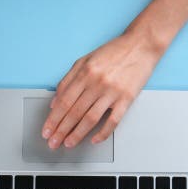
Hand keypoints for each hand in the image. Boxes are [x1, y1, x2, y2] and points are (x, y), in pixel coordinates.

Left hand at [42, 32, 161, 149]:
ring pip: (90, 118)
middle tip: (53, 142)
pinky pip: (113, 120)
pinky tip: (94, 140)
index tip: (46, 131)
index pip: (64, 101)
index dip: (53, 119)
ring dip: (77, 134)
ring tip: (68, 144)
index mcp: (84, 72)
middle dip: (61, 130)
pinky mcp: (127, 98)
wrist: (141, 44)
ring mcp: (112, 92)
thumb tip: (54, 102)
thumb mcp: (85, 60)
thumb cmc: (113, 52)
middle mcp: (97, 82)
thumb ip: (67, 80)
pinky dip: (103, 133)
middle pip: (74, 112)